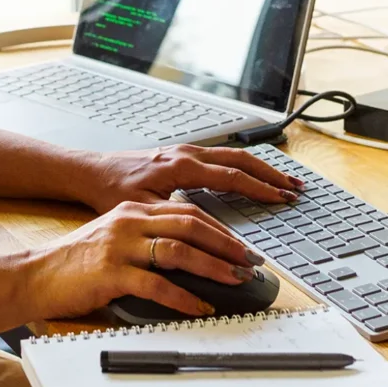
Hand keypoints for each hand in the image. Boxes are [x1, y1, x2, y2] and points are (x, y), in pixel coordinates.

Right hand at [17, 200, 263, 319]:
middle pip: (191, 225)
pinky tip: (200, 307)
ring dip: (213, 267)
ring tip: (234, 281)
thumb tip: (192, 255)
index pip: (190, 213)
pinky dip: (183, 297)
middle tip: (250, 262)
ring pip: (179, 250)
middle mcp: (130, 222)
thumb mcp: (116, 238)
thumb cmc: (76, 262)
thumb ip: (149, 239)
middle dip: (227, 245)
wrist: (35, 274)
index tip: (244, 247)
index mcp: (134, 211)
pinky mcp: (111, 273)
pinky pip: (156, 284)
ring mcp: (120, 246)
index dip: (222, 229)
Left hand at [77, 144, 303, 213]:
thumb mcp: (144, 211)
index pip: (232, 177)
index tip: (281, 199)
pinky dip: (244, 164)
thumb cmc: (112, 190)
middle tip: (295, 188)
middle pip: (242, 160)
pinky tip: (253, 173)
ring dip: (261, 167)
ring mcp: (186, 151)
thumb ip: (178, 221)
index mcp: (182, 166)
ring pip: (234, 155)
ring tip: (284, 180)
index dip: (260, 189)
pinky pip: (222, 156)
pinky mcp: (182, 154)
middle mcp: (188, 153)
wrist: (92, 172)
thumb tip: (210, 235)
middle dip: (271, 174)